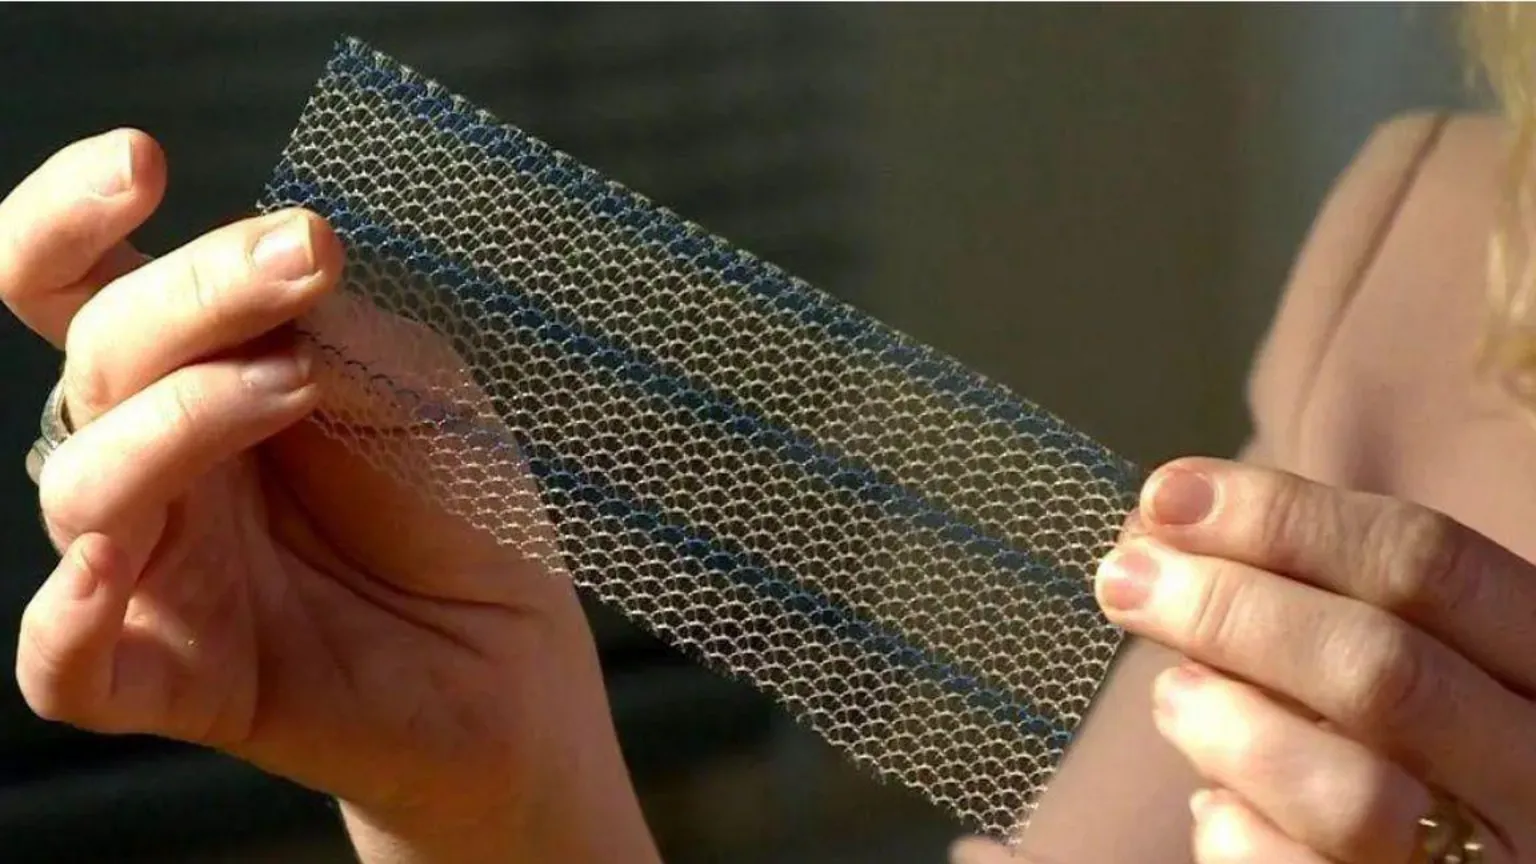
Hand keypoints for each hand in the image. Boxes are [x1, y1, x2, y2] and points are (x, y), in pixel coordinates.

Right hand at [1, 130, 658, 862]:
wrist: (515, 652)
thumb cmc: (457, 505)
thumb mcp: (410, 385)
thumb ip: (320, 326)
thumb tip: (258, 264)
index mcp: (197, 381)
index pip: (79, 288)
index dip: (68, 218)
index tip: (140, 159)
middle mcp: (157, 467)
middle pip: (96, 358)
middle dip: (187, 299)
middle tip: (302, 265)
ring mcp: (157, 572)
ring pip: (82, 485)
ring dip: (178, 420)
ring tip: (296, 386)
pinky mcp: (174, 678)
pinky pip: (63, 664)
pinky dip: (66, 617)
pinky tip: (114, 565)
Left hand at [1097, 457, 1534, 862]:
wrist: (1460, 857)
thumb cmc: (1415, 740)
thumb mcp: (1410, 649)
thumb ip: (1318, 593)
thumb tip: (1168, 524)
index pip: (1429, 561)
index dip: (1284, 518)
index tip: (1168, 496)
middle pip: (1381, 667)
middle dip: (1230, 608)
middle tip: (1124, 577)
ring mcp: (1491, 863)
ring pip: (1349, 794)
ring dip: (1229, 725)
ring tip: (1172, 695)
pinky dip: (1233, 829)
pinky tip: (1215, 802)